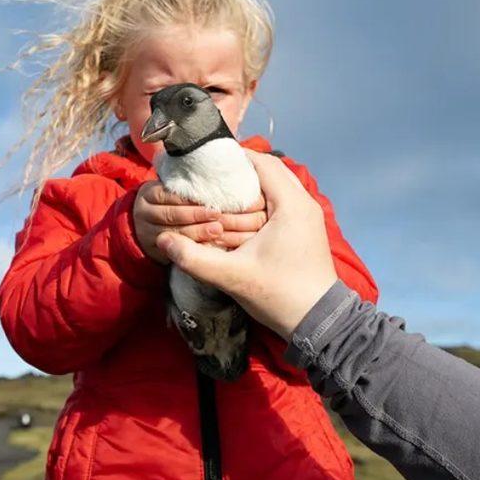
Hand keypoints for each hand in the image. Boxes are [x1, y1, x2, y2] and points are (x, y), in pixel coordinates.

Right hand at [133, 181, 222, 263]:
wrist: (147, 225)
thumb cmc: (168, 203)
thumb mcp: (169, 191)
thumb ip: (183, 188)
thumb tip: (209, 184)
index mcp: (147, 195)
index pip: (166, 195)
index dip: (188, 198)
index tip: (208, 198)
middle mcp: (143, 214)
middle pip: (170, 215)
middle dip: (196, 215)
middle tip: (217, 214)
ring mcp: (146, 234)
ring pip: (174, 233)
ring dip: (198, 232)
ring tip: (217, 230)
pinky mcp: (154, 250)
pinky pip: (175, 250)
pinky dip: (193, 246)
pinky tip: (209, 244)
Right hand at [154, 152, 336, 337]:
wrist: (316, 321)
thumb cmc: (279, 295)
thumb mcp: (231, 276)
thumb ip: (194, 258)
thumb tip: (163, 241)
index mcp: (291, 205)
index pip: (263, 163)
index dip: (236, 157)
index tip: (209, 161)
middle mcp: (305, 203)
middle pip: (272, 170)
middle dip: (242, 170)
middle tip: (213, 176)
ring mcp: (309, 215)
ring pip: (279, 184)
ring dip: (253, 184)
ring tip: (223, 190)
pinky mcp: (307, 227)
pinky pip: (284, 200)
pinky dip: (263, 198)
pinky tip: (241, 212)